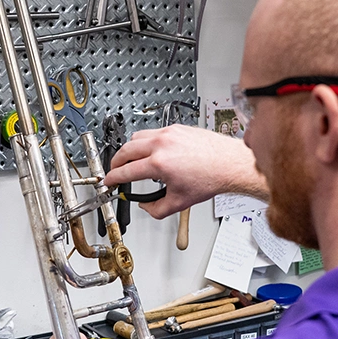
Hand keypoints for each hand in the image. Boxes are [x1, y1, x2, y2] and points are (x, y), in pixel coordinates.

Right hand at [102, 124, 266, 218]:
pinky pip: (153, 132)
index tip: (109, 181)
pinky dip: (146, 142)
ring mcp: (169, 133)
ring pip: (137, 137)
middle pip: (125, 150)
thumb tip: (146, 206)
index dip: (113, 178)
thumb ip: (156, 210)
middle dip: (116, 162)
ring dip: (129, 149)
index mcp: (159, 163)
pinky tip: (151, 151)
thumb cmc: (210, 178)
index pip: (126, 171)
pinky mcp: (177, 128)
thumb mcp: (179, 203)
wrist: (229, 164)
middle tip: (115, 170)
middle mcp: (162, 144)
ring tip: (131, 160)